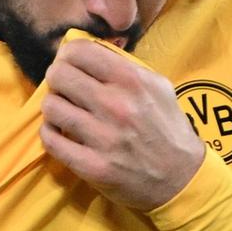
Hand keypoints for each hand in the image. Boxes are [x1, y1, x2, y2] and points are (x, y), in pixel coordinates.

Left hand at [40, 35, 203, 210]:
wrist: (181, 178)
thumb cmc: (167, 129)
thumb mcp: (158, 88)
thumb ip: (126, 68)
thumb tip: (89, 51)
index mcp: (132, 81)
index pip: (80, 51)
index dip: (68, 55)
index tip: (69, 64)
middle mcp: (116, 105)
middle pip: (59, 75)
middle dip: (57, 80)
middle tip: (64, 89)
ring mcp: (103, 137)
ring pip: (51, 107)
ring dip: (53, 108)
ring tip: (64, 113)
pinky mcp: (91, 165)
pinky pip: (50, 140)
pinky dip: (50, 134)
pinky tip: (60, 133)